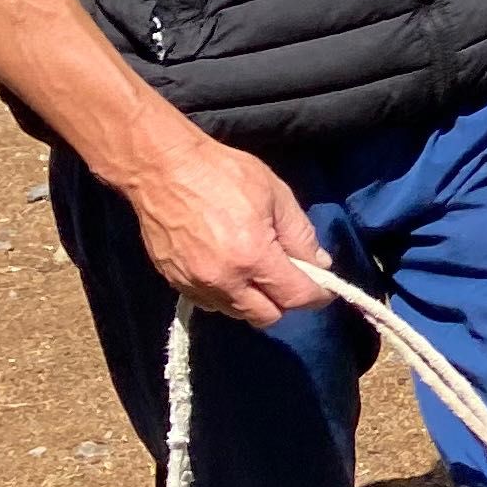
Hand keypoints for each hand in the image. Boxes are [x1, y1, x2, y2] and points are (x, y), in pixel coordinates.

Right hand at [114, 128, 334, 327]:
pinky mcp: (174, 281)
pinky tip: (230, 271)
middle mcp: (223, 280)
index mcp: (253, 257)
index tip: (324, 289)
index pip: (295, 296)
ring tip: (257, 273)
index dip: (317, 296)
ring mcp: (194, 284)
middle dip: (284, 302)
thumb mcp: (277, 196)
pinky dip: (226, 296)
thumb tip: (320, 265)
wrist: (163, 169)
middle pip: (266, 316)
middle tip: (289, 278)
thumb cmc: (223, 174)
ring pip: (236, 313)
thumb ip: (301, 236)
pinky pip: (209, 303)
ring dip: (254, 301)